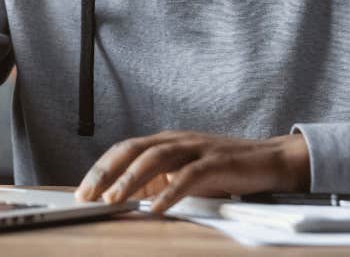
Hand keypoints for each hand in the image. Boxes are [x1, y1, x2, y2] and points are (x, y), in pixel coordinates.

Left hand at [74, 131, 309, 212]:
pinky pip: (188, 176)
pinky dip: (170, 193)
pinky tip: (156, 209)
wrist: (268, 160)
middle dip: (106, 172)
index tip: (82, 191)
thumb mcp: (184, 174)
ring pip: (155, 159)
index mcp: (165, 142)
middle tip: (86, 196)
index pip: (125, 150)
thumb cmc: (224, 170)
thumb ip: (160, 181)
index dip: (101, 168)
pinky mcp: (216, 162)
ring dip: (130, 180)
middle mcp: (176, 140)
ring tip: (113, 201)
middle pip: (132, 150)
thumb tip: (128, 199)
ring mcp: (195, 148)